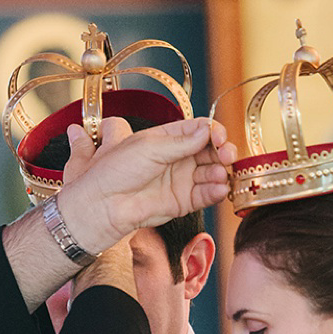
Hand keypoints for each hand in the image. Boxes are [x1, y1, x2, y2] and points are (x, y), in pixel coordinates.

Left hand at [58, 116, 235, 256]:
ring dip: (220, 173)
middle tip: (227, 156)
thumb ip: (181, 141)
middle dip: (222, 152)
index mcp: (167, 137)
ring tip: (221, 176)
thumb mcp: (149, 147)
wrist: (105, 204)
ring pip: (211, 173)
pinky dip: (215, 192)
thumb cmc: (117, 171)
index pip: (198, 129)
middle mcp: (176, 157)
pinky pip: (205, 195)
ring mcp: (180, 180)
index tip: (218, 137)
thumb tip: (207, 130)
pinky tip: (219, 189)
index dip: (212, 131)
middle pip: (210, 150)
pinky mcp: (182, 202)